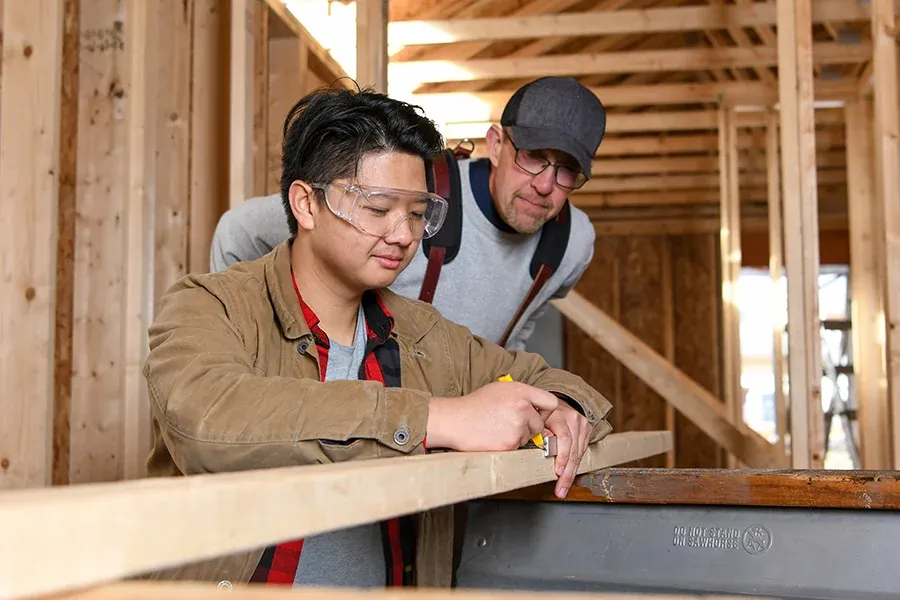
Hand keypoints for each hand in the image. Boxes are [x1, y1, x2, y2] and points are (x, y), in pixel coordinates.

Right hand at [426, 382, 558, 451]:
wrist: (454, 420)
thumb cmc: (473, 406)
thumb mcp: (498, 389)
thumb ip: (520, 395)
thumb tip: (536, 405)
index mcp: (520, 391)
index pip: (550, 402)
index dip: (543, 411)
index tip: (536, 414)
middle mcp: (522, 406)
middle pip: (540, 423)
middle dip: (529, 427)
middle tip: (509, 424)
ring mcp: (518, 425)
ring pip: (529, 437)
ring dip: (518, 436)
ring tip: (498, 429)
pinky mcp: (511, 442)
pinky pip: (519, 447)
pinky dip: (509, 445)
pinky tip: (494, 437)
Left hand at [543, 402, 591, 498]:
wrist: (554, 402)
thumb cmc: (540, 413)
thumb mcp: (535, 421)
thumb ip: (539, 433)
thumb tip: (544, 445)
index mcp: (557, 415)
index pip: (564, 439)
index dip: (562, 458)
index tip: (558, 473)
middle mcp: (572, 418)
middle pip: (573, 450)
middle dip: (567, 473)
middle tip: (561, 488)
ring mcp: (581, 423)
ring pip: (579, 453)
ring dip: (572, 471)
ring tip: (564, 485)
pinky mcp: (587, 428)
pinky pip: (582, 450)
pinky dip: (575, 462)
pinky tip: (569, 473)